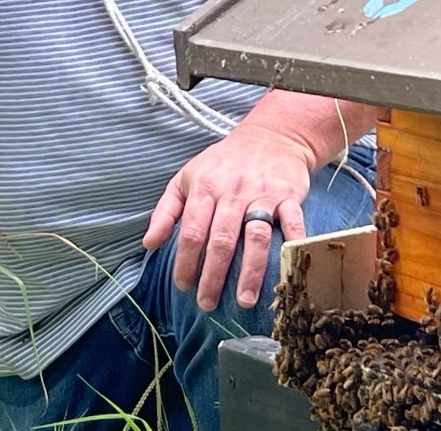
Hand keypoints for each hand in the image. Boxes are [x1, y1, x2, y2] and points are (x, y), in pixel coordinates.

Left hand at [143, 125, 315, 311]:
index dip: (185, 261)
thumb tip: (149, 244)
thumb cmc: (224, 162)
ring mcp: (262, 194)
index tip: (183, 286)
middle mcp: (233, 192)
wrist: (270, 136)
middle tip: (207, 303)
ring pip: (255, 237)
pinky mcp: (288, 196)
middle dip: (212, 276)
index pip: (191, 231)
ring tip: (243, 300)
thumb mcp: (186, 177)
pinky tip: (288, 268)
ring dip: (250, 272)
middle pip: (221, 240)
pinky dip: (291, 243)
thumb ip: (166, 211)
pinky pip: (292, 222)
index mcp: (205, 187)